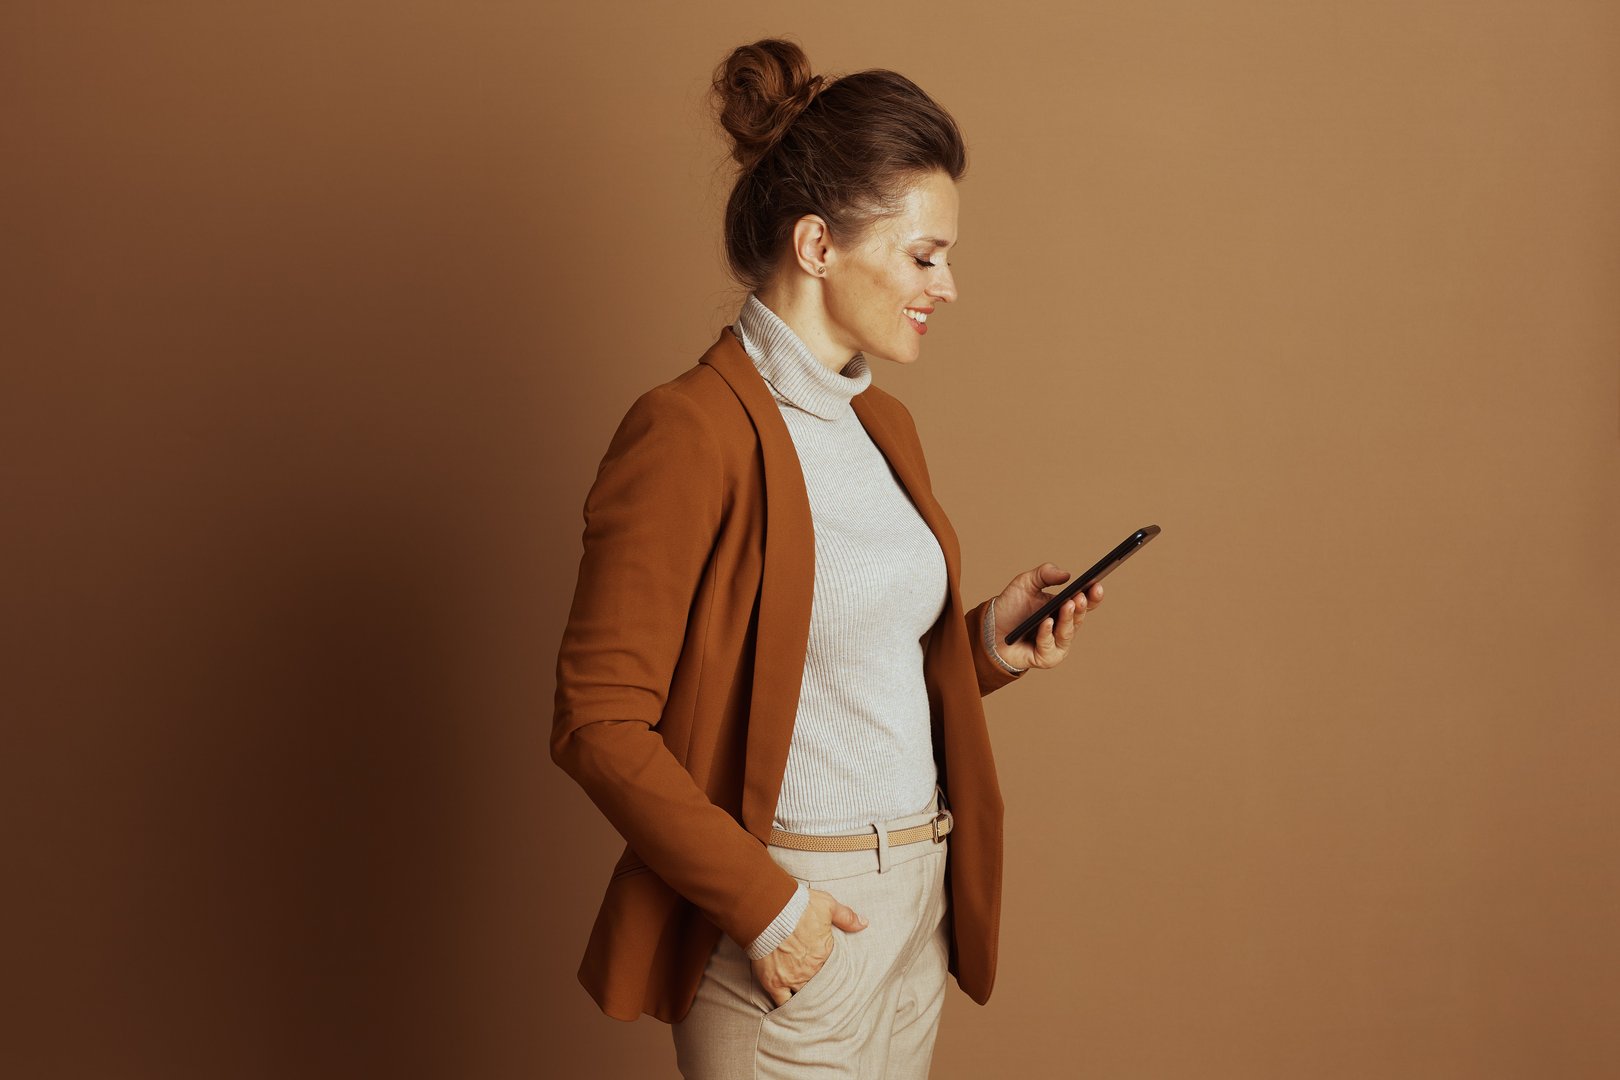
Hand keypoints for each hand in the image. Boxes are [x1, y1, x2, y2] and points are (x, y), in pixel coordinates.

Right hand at [751, 888, 866, 1007]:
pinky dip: (785, 1009)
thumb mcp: (828, 905)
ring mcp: (792, 979)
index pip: (834, 973)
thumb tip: (864, 923)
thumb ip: (846, 916)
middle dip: (821, 992)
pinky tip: (788, 1013)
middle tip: (822, 998)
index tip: (832, 980)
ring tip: (808, 1008)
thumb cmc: (798, 906)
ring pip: (803, 998)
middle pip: (819, 988)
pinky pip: (781, 1003)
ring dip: (805, 1001)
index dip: (833, 977)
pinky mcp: (774, 983)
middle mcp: (811, 971)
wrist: (769, 910)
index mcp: (825, 955)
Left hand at [991, 562, 1104, 671]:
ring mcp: (1057, 645)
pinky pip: (1048, 646)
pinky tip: (1046, 622)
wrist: (990, 630)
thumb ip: (1044, 574)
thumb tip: (1066, 575)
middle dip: (1081, 607)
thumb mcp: (1025, 583)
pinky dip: (1047, 633)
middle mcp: (1064, 628)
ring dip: (1067, 619)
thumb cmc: (1011, 607)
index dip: (1093, 595)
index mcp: (1064, 609)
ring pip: (1067, 632)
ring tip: (1068, 604)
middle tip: (1080, 596)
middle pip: (1078, 618)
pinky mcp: (1046, 658)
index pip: (1085, 603)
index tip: (1097, 584)